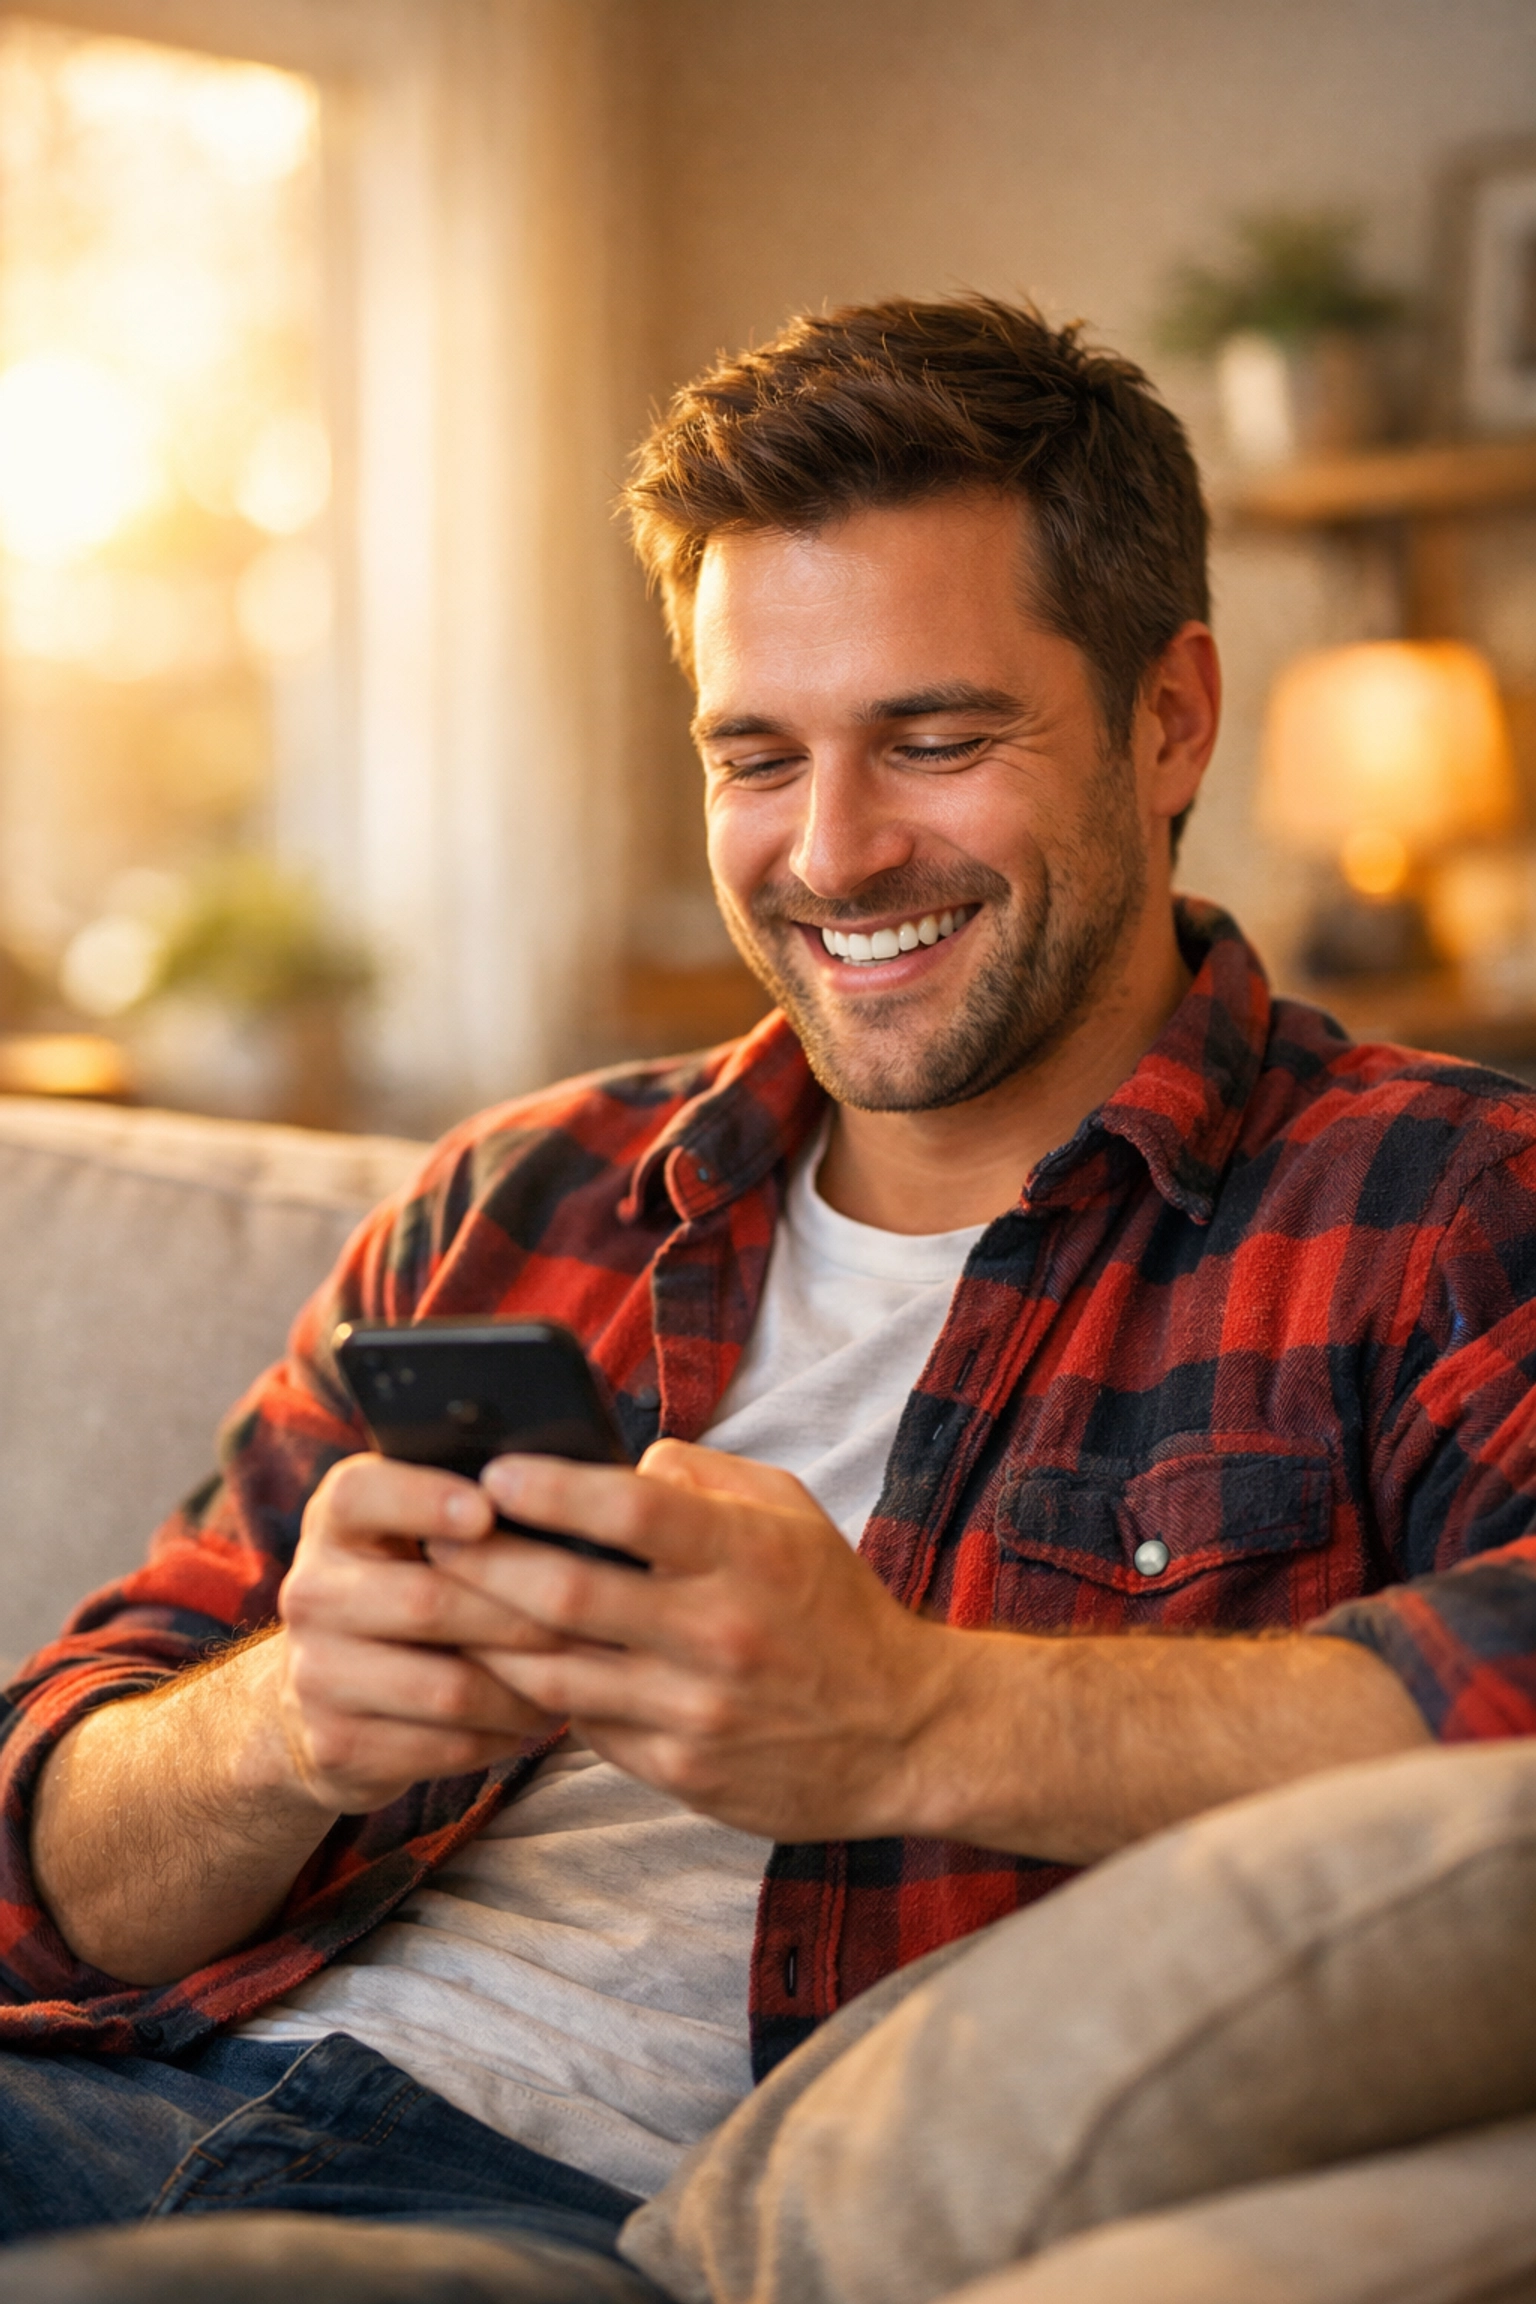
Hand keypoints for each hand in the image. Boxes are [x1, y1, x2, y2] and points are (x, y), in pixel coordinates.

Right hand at [275, 1454, 563, 1813]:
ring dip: (522, 1689)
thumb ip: (473, 1504)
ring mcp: (315, 1673)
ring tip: (573, 1678)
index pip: (359, 1495)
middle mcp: (312, 1590)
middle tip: (587, 1621)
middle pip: (425, 1601)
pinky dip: (498, 1736)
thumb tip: (570, 1490)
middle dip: (518, 1615)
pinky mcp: (335, 1744)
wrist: (329, 1693)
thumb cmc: (411, 1585)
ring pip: (445, 1687)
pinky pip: (442, 1746)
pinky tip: (526, 1720)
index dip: (424, 1500)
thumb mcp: (418, 1532)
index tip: (488, 1511)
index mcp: (336, 1521)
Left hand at [427, 1441, 960, 1840]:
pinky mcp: (682, 1773)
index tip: (492, 1471)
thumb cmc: (833, 1608)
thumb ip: (702, 1477)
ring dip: (486, 1635)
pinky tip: (504, 1666)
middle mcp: (718, 1632)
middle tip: (433, 1535)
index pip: (631, 1508)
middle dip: (482, 1561)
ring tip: (441, 1602)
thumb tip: (613, 1461)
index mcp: (745, 1555)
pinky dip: (538, 1694)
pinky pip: (583, 1726)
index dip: (550, 1487)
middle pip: (565, 1592)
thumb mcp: (791, 1514)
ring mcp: (696, 1711)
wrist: (906, 1733)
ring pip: (553, 1670)